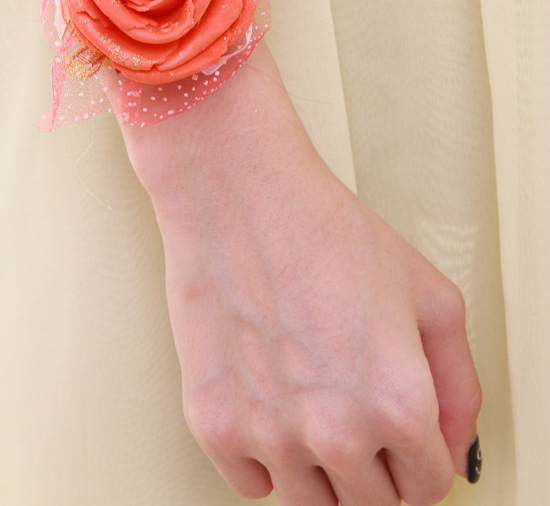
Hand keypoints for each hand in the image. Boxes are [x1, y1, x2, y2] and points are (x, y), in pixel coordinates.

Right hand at [123, 43, 481, 505]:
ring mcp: (270, 435)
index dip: (421, 460)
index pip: (427, 489)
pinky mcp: (214, 425)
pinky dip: (263, 459)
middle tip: (359, 421)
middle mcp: (336, 433)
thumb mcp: (428, 292)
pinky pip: (249, 485)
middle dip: (375, 470)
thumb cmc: (324, 231)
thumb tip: (452, 439)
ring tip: (314, 411)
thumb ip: (459, 382)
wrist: (241, 198)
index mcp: (399, 404)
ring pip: (310, 504)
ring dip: (319, 470)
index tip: (404, 444)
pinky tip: (272, 411)